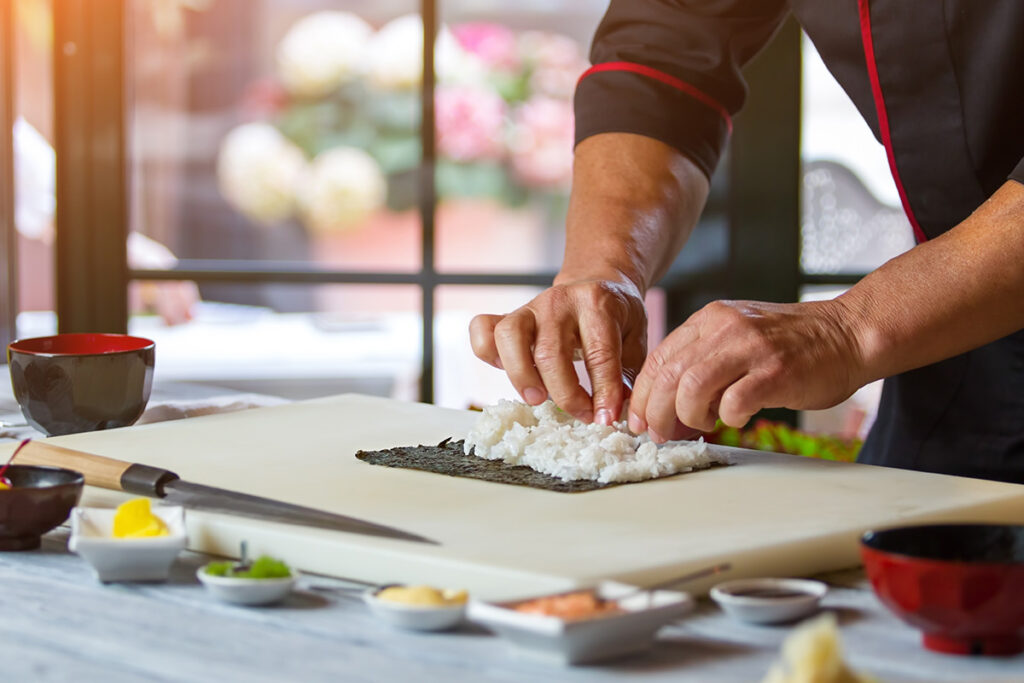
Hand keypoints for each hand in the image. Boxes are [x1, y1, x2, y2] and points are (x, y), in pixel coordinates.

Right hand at [469, 277, 647, 423]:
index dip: (604, 391)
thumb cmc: (615, 316)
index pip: (599, 353)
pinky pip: (483, 328)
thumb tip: (621, 412)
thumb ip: (628, 373)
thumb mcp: (634, 337)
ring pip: (509, 337)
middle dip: (566, 394)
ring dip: (521, 375)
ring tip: (538, 399)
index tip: (606, 418)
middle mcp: (559, 301)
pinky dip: (486, 352)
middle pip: (551, 352)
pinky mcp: (509, 315)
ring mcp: (530, 306)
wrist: (596, 282)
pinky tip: (505, 369)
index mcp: (597, 303)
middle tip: (581, 415)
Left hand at [627, 299, 865, 440]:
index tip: (641, 420)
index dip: (643, 395)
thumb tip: (667, 400)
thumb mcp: (738, 334)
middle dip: (656, 413)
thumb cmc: (793, 344)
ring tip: (703, 424)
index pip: (659, 359)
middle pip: (669, 376)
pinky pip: (734, 402)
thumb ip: (704, 356)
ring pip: (692, 388)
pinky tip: (737, 418)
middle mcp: (726, 328)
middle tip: (661, 434)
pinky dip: (729, 418)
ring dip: (689, 416)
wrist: (848, 333)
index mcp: (710, 319)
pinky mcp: (776, 372)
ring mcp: (751, 348)